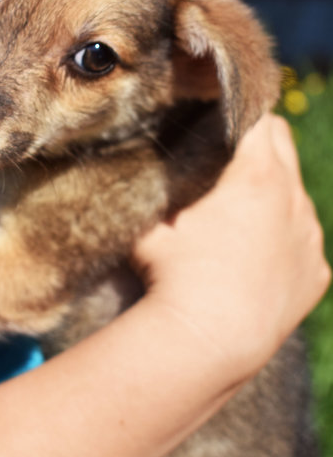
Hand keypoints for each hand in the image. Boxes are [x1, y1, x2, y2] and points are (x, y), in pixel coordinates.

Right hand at [133, 114, 330, 378]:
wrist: (208, 342)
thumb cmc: (171, 275)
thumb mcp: (152, 220)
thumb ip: (157, 184)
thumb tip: (142, 162)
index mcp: (257, 174)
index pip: (258, 117)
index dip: (237, 114)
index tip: (219, 119)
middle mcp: (294, 198)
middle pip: (283, 144)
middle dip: (258, 145)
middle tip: (227, 160)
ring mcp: (310, 236)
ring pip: (296, 194)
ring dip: (273, 194)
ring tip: (239, 219)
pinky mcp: (317, 272)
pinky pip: (303, 241)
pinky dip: (285, 239)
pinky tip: (255, 260)